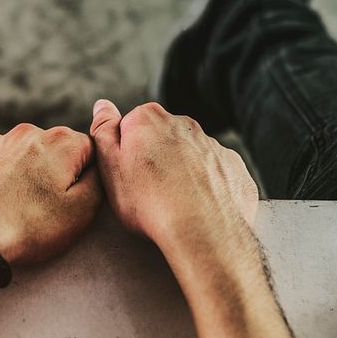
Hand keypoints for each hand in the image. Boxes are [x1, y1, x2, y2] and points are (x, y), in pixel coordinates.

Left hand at [0, 123, 101, 264]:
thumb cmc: (26, 229)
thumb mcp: (80, 212)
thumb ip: (99, 181)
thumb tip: (98, 167)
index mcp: (60, 142)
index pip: (90, 150)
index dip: (86, 177)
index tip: (72, 201)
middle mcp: (27, 132)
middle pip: (55, 151)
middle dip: (55, 175)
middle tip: (45, 209)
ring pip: (24, 156)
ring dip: (26, 177)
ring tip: (16, 210)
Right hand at [89, 99, 258, 262]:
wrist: (202, 232)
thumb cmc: (148, 202)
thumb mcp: (110, 168)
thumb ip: (103, 131)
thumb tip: (103, 105)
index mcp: (149, 119)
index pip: (130, 126)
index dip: (125, 152)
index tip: (126, 175)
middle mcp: (184, 124)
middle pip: (162, 137)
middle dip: (155, 158)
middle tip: (147, 191)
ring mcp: (212, 145)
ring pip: (190, 155)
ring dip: (181, 172)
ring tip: (173, 204)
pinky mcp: (233, 167)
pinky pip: (216, 172)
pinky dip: (207, 186)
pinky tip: (198, 208)